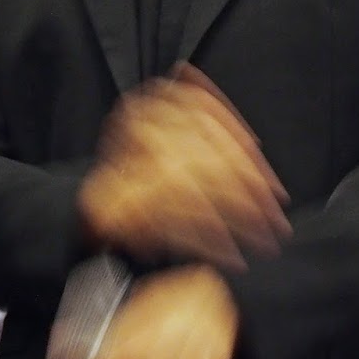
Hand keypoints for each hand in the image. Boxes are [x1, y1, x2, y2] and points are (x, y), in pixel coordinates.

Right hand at [78, 63, 289, 269]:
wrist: (80, 215)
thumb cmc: (138, 180)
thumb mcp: (171, 138)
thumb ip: (205, 129)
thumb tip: (255, 144)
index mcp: (155, 101)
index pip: (214, 123)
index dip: (251, 162)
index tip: (276, 187)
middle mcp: (137, 122)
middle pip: (211, 158)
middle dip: (252, 195)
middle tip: (277, 222)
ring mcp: (123, 162)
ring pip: (198, 190)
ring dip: (237, 222)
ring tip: (263, 243)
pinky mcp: (115, 204)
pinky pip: (176, 222)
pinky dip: (208, 242)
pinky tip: (231, 257)